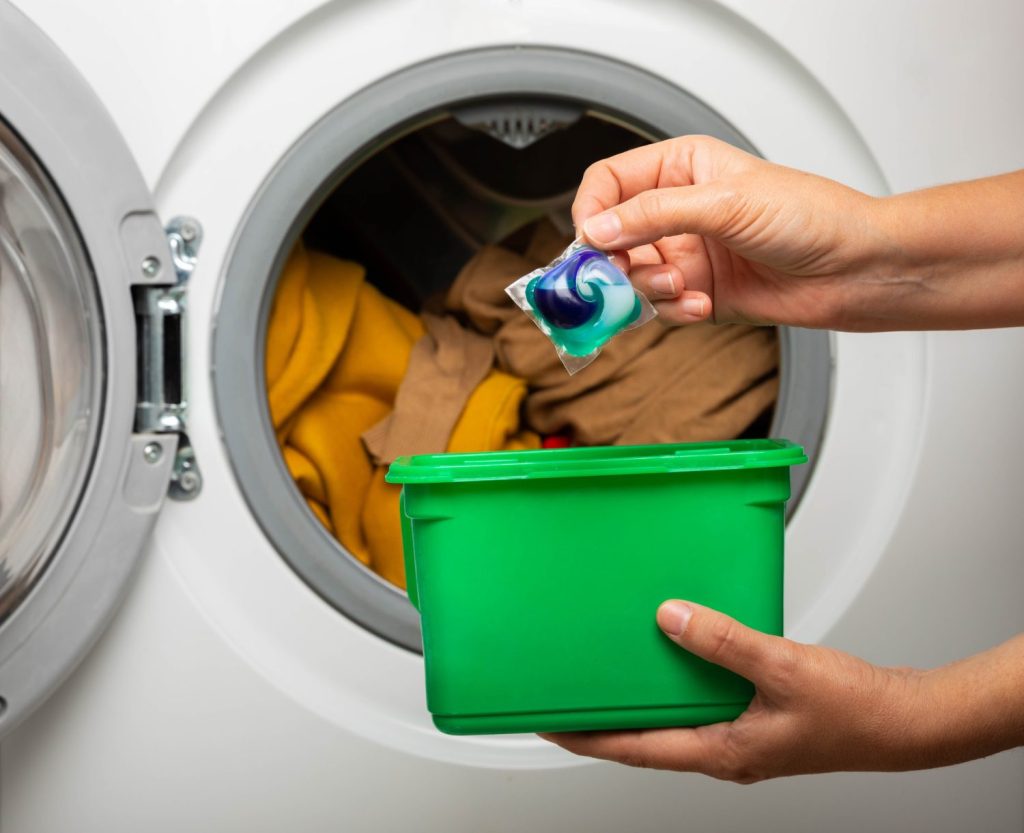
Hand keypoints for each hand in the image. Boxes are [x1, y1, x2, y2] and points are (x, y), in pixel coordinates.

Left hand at [541, 601, 1023, 781]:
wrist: (903, 721)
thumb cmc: (853, 710)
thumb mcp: (782, 668)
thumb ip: (723, 642)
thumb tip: (670, 619)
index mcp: (720, 751)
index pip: (633, 749)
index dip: (585, 736)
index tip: (547, 720)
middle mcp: (722, 750)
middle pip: (645, 739)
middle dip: (603, 719)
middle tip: (566, 693)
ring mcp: (738, 736)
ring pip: (672, 719)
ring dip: (639, 698)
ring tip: (607, 671)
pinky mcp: (754, 718)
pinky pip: (700, 701)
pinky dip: (677, 680)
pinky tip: (675, 650)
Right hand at [573, 135, 888, 329]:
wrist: (853, 269)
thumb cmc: (810, 217)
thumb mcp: (725, 203)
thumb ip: (654, 215)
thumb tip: (598, 229)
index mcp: (681, 169)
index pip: (608, 183)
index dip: (591, 211)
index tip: (590, 242)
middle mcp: (677, 211)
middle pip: (611, 237)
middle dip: (616, 261)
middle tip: (622, 278)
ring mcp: (685, 254)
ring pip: (630, 277)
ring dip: (647, 289)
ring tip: (679, 288)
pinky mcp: (696, 292)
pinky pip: (659, 307)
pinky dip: (672, 310)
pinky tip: (700, 304)